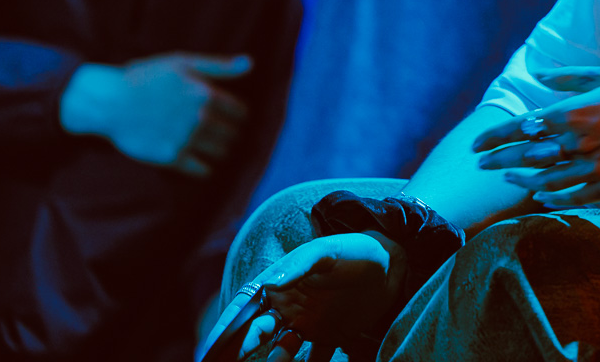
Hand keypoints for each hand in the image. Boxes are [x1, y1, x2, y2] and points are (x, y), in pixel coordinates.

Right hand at [60, 53, 249, 175]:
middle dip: (233, 133)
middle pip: (232, 133)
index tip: (237, 118)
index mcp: (206, 95)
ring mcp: (185, 139)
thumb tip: (249, 63)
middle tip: (230, 135)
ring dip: (223, 150)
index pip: (240, 112)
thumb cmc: (145, 77)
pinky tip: (205, 166)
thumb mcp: (182, 62)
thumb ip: (219, 66)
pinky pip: (200, 170)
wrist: (109, 101)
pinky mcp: (170, 157)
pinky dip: (206, 169)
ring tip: (219, 148)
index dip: (240, 115)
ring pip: (221, 152)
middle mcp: (200, 119)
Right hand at [201, 232, 401, 360]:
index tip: (205, 352)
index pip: (243, 309)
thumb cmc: (356, 248)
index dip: (223, 330)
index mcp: (279, 284)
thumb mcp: (328, 251)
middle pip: (253, 336)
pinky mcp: (329, 337)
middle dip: (237, 354)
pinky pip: (313, 361)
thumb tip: (269, 284)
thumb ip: (300, 266)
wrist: (394, 261)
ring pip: (279, 352)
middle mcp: (287, 307)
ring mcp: (306, 325)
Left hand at [472, 66, 599, 207]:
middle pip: (526, 155)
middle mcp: (577, 143)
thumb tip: (541, 76)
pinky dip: (554, 198)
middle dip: (499, 159)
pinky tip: (543, 198)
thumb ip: (572, 77)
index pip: (521, 126)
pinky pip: (574, 196)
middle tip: (480, 165)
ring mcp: (593, 169)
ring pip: (546, 180)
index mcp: (575, 112)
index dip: (494, 136)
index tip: (477, 144)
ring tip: (508, 178)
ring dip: (522, 179)